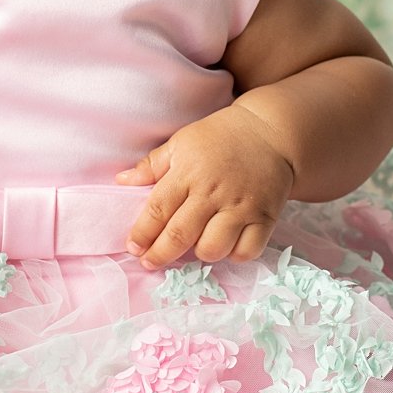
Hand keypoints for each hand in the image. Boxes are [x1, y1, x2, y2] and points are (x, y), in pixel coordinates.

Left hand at [115, 103, 294, 268]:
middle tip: (149, 261)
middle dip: (159, 254)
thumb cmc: (220, 137)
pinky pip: (246, 251)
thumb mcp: (182, 142)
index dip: (142, 233)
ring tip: (193, 247)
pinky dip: (233, 255)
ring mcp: (241, 207)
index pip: (158, 210)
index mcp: (189, 172)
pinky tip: (225, 244)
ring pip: (212, 249)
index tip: (133, 247)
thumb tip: (121, 182)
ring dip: (198, 254)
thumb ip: (152, 165)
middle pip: (180, 235)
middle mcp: (214, 192)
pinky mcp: (265, 218)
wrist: (271, 132)